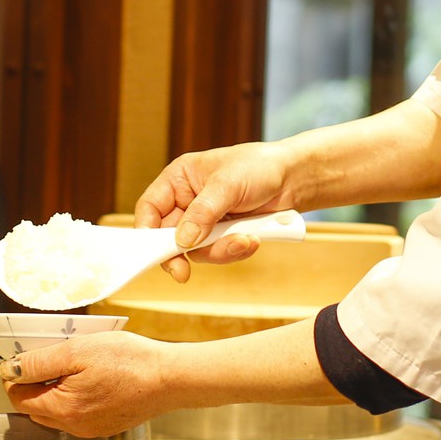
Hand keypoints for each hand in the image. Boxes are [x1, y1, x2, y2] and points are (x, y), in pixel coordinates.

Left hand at [0, 332, 182, 437]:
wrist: (169, 378)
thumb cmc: (129, 361)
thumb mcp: (77, 351)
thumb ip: (39, 362)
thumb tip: (10, 370)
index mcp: (62, 409)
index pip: (18, 397)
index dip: (16, 375)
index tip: (25, 356)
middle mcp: (73, 426)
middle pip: (35, 406)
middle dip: (34, 383)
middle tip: (50, 357)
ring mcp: (90, 429)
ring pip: (55, 411)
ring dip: (54, 390)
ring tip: (73, 365)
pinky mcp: (105, 425)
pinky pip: (76, 414)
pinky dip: (73, 397)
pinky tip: (90, 377)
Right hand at [134, 142, 297, 280]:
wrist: (294, 179)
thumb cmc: (258, 167)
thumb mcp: (227, 184)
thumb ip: (203, 212)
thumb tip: (182, 240)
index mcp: (179, 180)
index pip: (150, 208)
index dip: (146, 231)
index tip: (153, 252)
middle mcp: (187, 202)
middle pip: (167, 237)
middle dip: (181, 253)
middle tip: (182, 272)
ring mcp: (204, 221)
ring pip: (194, 250)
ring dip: (218, 250)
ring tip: (244, 240)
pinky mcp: (222, 235)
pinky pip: (217, 253)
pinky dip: (234, 250)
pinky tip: (252, 239)